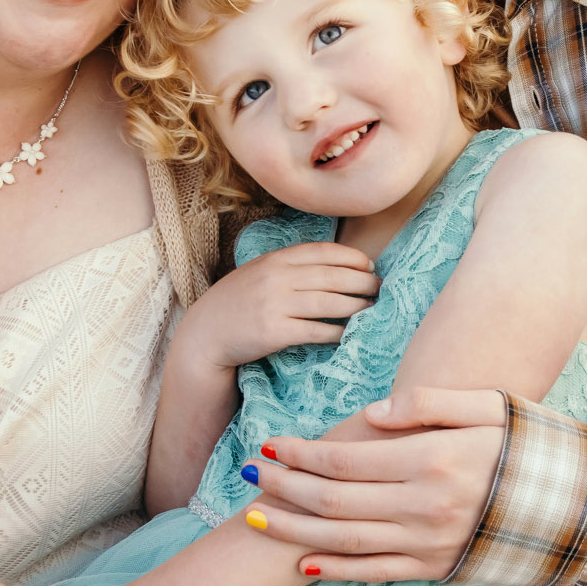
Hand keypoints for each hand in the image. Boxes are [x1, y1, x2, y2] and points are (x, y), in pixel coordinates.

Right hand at [178, 242, 378, 369]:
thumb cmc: (238, 303)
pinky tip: (350, 333)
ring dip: (357, 306)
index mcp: (275, 259)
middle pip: (332, 277)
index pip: (323, 251)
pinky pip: (317, 330)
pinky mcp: (275, 332)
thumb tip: (337, 268)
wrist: (206, 334)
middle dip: (362, 282)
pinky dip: (338, 332)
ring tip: (373, 309)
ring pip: (329, 303)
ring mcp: (275, 304)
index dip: (351, 257)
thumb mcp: (260, 273)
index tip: (370, 265)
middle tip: (380, 289)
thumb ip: (291, 267)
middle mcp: (276, 278)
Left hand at [246, 388, 505, 580]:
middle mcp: (426, 505)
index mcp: (434, 459)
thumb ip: (428, 402)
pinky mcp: (436, 570)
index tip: (268, 444)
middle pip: (334, 500)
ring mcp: (429, 543)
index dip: (300, 453)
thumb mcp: (488, 406)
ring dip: (293, 530)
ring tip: (256, 518)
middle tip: (248, 475)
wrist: (574, 507)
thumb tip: (373, 413)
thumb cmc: (526, 446)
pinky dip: (335, 570)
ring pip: (344, 541)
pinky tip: (303, 561)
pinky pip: (375, 573)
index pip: (346, 459)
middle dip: (284, 488)